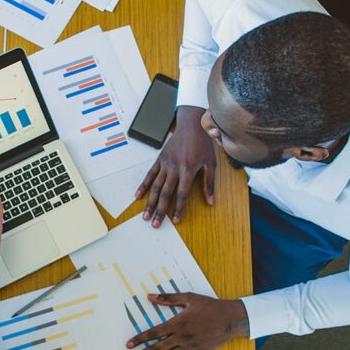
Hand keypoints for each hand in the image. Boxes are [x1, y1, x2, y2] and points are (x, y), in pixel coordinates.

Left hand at [125, 293, 248, 349]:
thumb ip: (168, 298)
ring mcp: (189, 347)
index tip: (128, 345)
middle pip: (157, 348)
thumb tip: (150, 296)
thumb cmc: (210, 306)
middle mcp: (181, 336)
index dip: (140, 339)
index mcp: (177, 322)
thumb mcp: (189, 298)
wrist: (231, 319)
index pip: (153, 333)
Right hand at [136, 106, 215, 227]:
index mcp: (188, 170)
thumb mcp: (211, 163)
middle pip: (165, 193)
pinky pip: (149, 175)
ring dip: (149, 202)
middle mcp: (174, 168)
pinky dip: (143, 186)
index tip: (175, 220)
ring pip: (155, 186)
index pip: (181, 194)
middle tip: (155, 224)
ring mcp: (165, 164)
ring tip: (145, 215)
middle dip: (159, 210)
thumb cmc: (202, 144)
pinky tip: (138, 196)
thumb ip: (209, 183)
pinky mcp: (159, 159)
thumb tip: (210, 201)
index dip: (178, 208)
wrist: (191, 125)